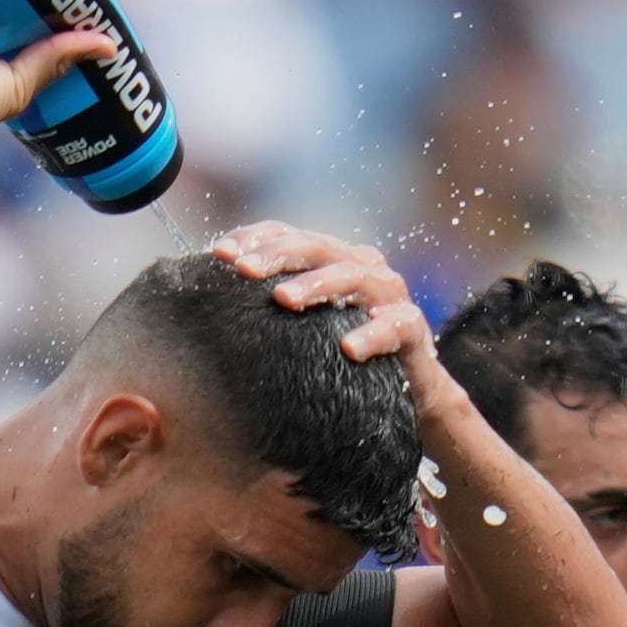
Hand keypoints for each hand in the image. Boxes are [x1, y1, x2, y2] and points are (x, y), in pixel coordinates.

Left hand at [215, 224, 457, 408]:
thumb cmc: (345, 355)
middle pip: (318, 247)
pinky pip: (396, 325)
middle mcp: (363, 267)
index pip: (292, 235)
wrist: (410, 390)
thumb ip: (274, 305)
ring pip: (355, 276)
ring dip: (318, 285)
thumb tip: (213, 302)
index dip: (257, 238)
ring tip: (284, 299)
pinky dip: (373, 333)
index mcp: (333, 259)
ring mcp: (390, 296)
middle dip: (278, 254)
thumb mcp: (305, 326)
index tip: (220, 253)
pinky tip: (349, 347)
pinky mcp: (413, 329)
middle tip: (245, 269)